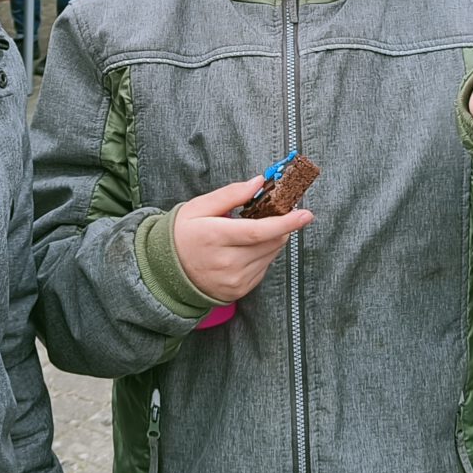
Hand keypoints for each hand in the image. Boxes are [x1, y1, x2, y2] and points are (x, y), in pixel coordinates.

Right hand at [172, 177, 313, 302]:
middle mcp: (226, 262)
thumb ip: (230, 194)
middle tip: (280, 212)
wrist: (167, 271)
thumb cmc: (183, 234)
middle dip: (282, 226)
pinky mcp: (239, 290)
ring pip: (270, 255)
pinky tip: (247, 247)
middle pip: (269, 242)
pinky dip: (263, 253)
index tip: (305, 214)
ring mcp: (233, 280)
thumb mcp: (199, 207)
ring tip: (255, 230)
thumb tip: (258, 182)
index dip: (285, 223)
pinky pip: (263, 267)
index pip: (258, 231)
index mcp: (214, 237)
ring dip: (273, 239)